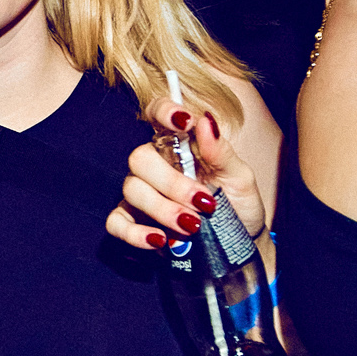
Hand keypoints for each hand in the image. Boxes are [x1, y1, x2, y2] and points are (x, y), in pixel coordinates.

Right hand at [106, 101, 262, 249]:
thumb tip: (206, 121)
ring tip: (192, 226)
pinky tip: (159, 240)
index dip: (163, 111)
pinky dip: (134, 233)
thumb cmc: (236, 203)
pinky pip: (117, 223)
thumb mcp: (239, 177)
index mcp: (178, 144)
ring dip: (162, 209)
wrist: (236, 244)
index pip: (157, 114)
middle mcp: (155, 164)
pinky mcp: (134, 222)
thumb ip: (220, 151)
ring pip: (132, 190)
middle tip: (204, 203)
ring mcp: (141, 193)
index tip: (183, 121)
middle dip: (172, 183)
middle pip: (140, 158)